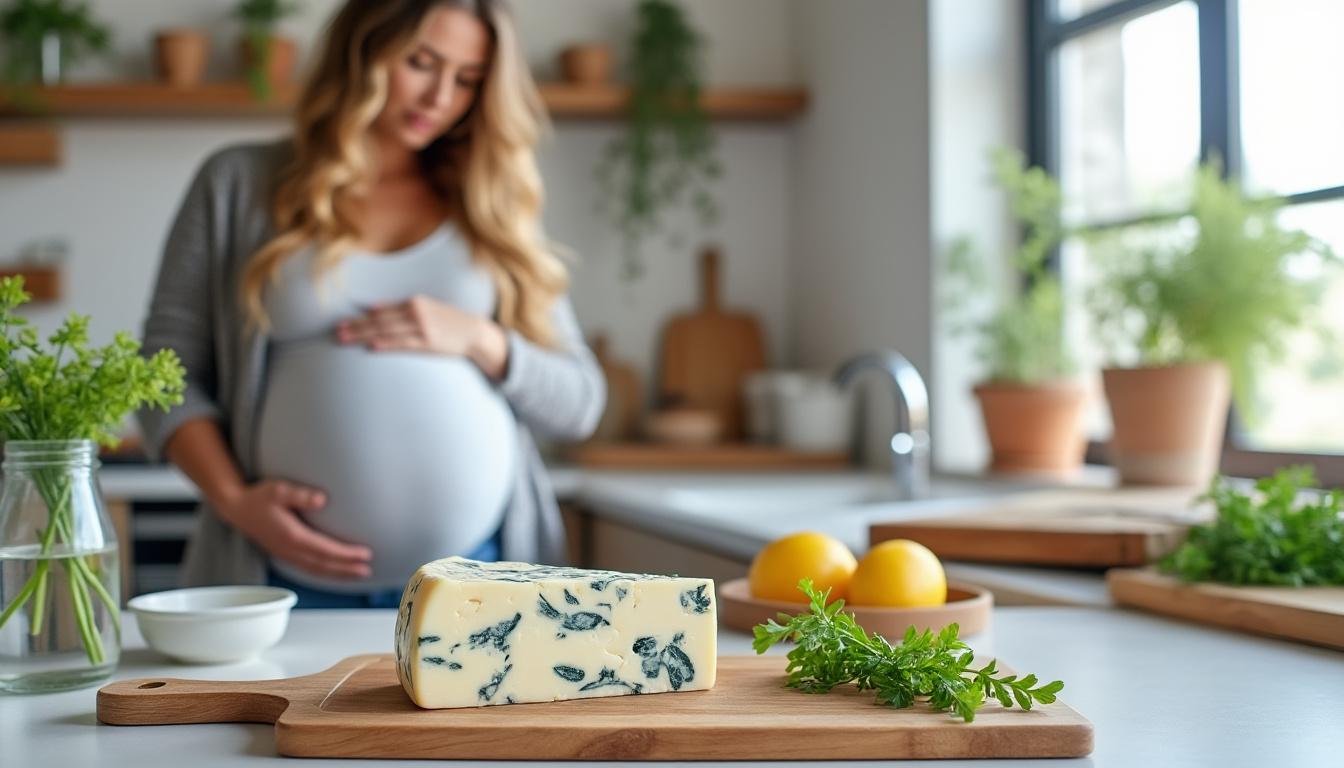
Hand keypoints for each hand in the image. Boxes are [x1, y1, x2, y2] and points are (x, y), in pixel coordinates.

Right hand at [216, 480, 372, 579]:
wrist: (236, 508)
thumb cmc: (259, 497)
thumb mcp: (279, 490)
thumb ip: (300, 495)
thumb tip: (322, 499)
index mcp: (291, 536)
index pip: (324, 549)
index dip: (346, 554)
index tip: (364, 554)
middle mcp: (289, 549)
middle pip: (323, 564)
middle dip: (346, 568)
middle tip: (367, 570)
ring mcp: (286, 554)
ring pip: (316, 569)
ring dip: (338, 574)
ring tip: (358, 574)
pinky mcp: (284, 554)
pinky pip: (308, 568)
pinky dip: (325, 572)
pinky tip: (335, 572)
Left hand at [335, 295, 508, 378]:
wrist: (473, 332)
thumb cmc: (447, 321)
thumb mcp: (425, 308)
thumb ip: (400, 308)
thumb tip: (374, 308)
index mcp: (414, 301)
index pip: (381, 311)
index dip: (360, 318)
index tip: (343, 322)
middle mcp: (415, 312)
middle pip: (379, 321)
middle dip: (357, 327)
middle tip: (338, 332)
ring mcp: (422, 328)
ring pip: (386, 332)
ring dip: (364, 335)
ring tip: (347, 340)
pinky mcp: (428, 343)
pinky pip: (403, 344)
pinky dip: (386, 344)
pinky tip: (372, 347)